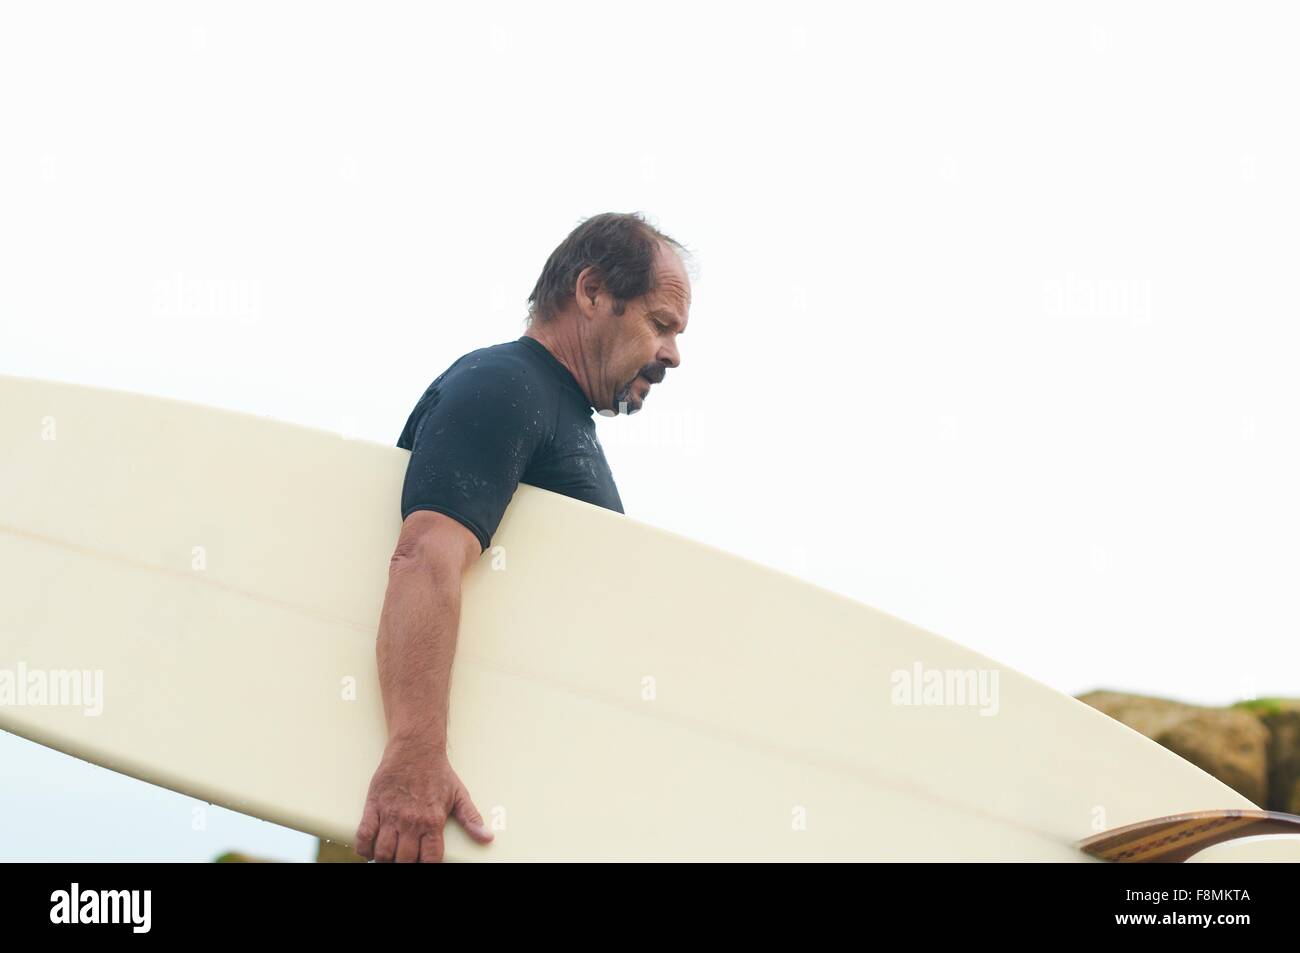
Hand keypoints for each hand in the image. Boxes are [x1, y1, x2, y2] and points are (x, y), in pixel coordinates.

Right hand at [353, 737, 493, 862]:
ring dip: (385, 859)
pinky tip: (369, 851)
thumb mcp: (459, 794)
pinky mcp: (373, 806)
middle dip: (405, 864)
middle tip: (406, 859)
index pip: (429, 859)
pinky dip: (364, 848)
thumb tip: (487, 838)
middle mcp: (411, 821)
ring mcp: (390, 815)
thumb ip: (471, 819)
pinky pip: (364, 835)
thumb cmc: (438, 771)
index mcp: (432, 821)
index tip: (424, 863)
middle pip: (404, 859)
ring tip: (389, 858)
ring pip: (383, 851)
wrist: (416, 748)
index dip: (426, 865)